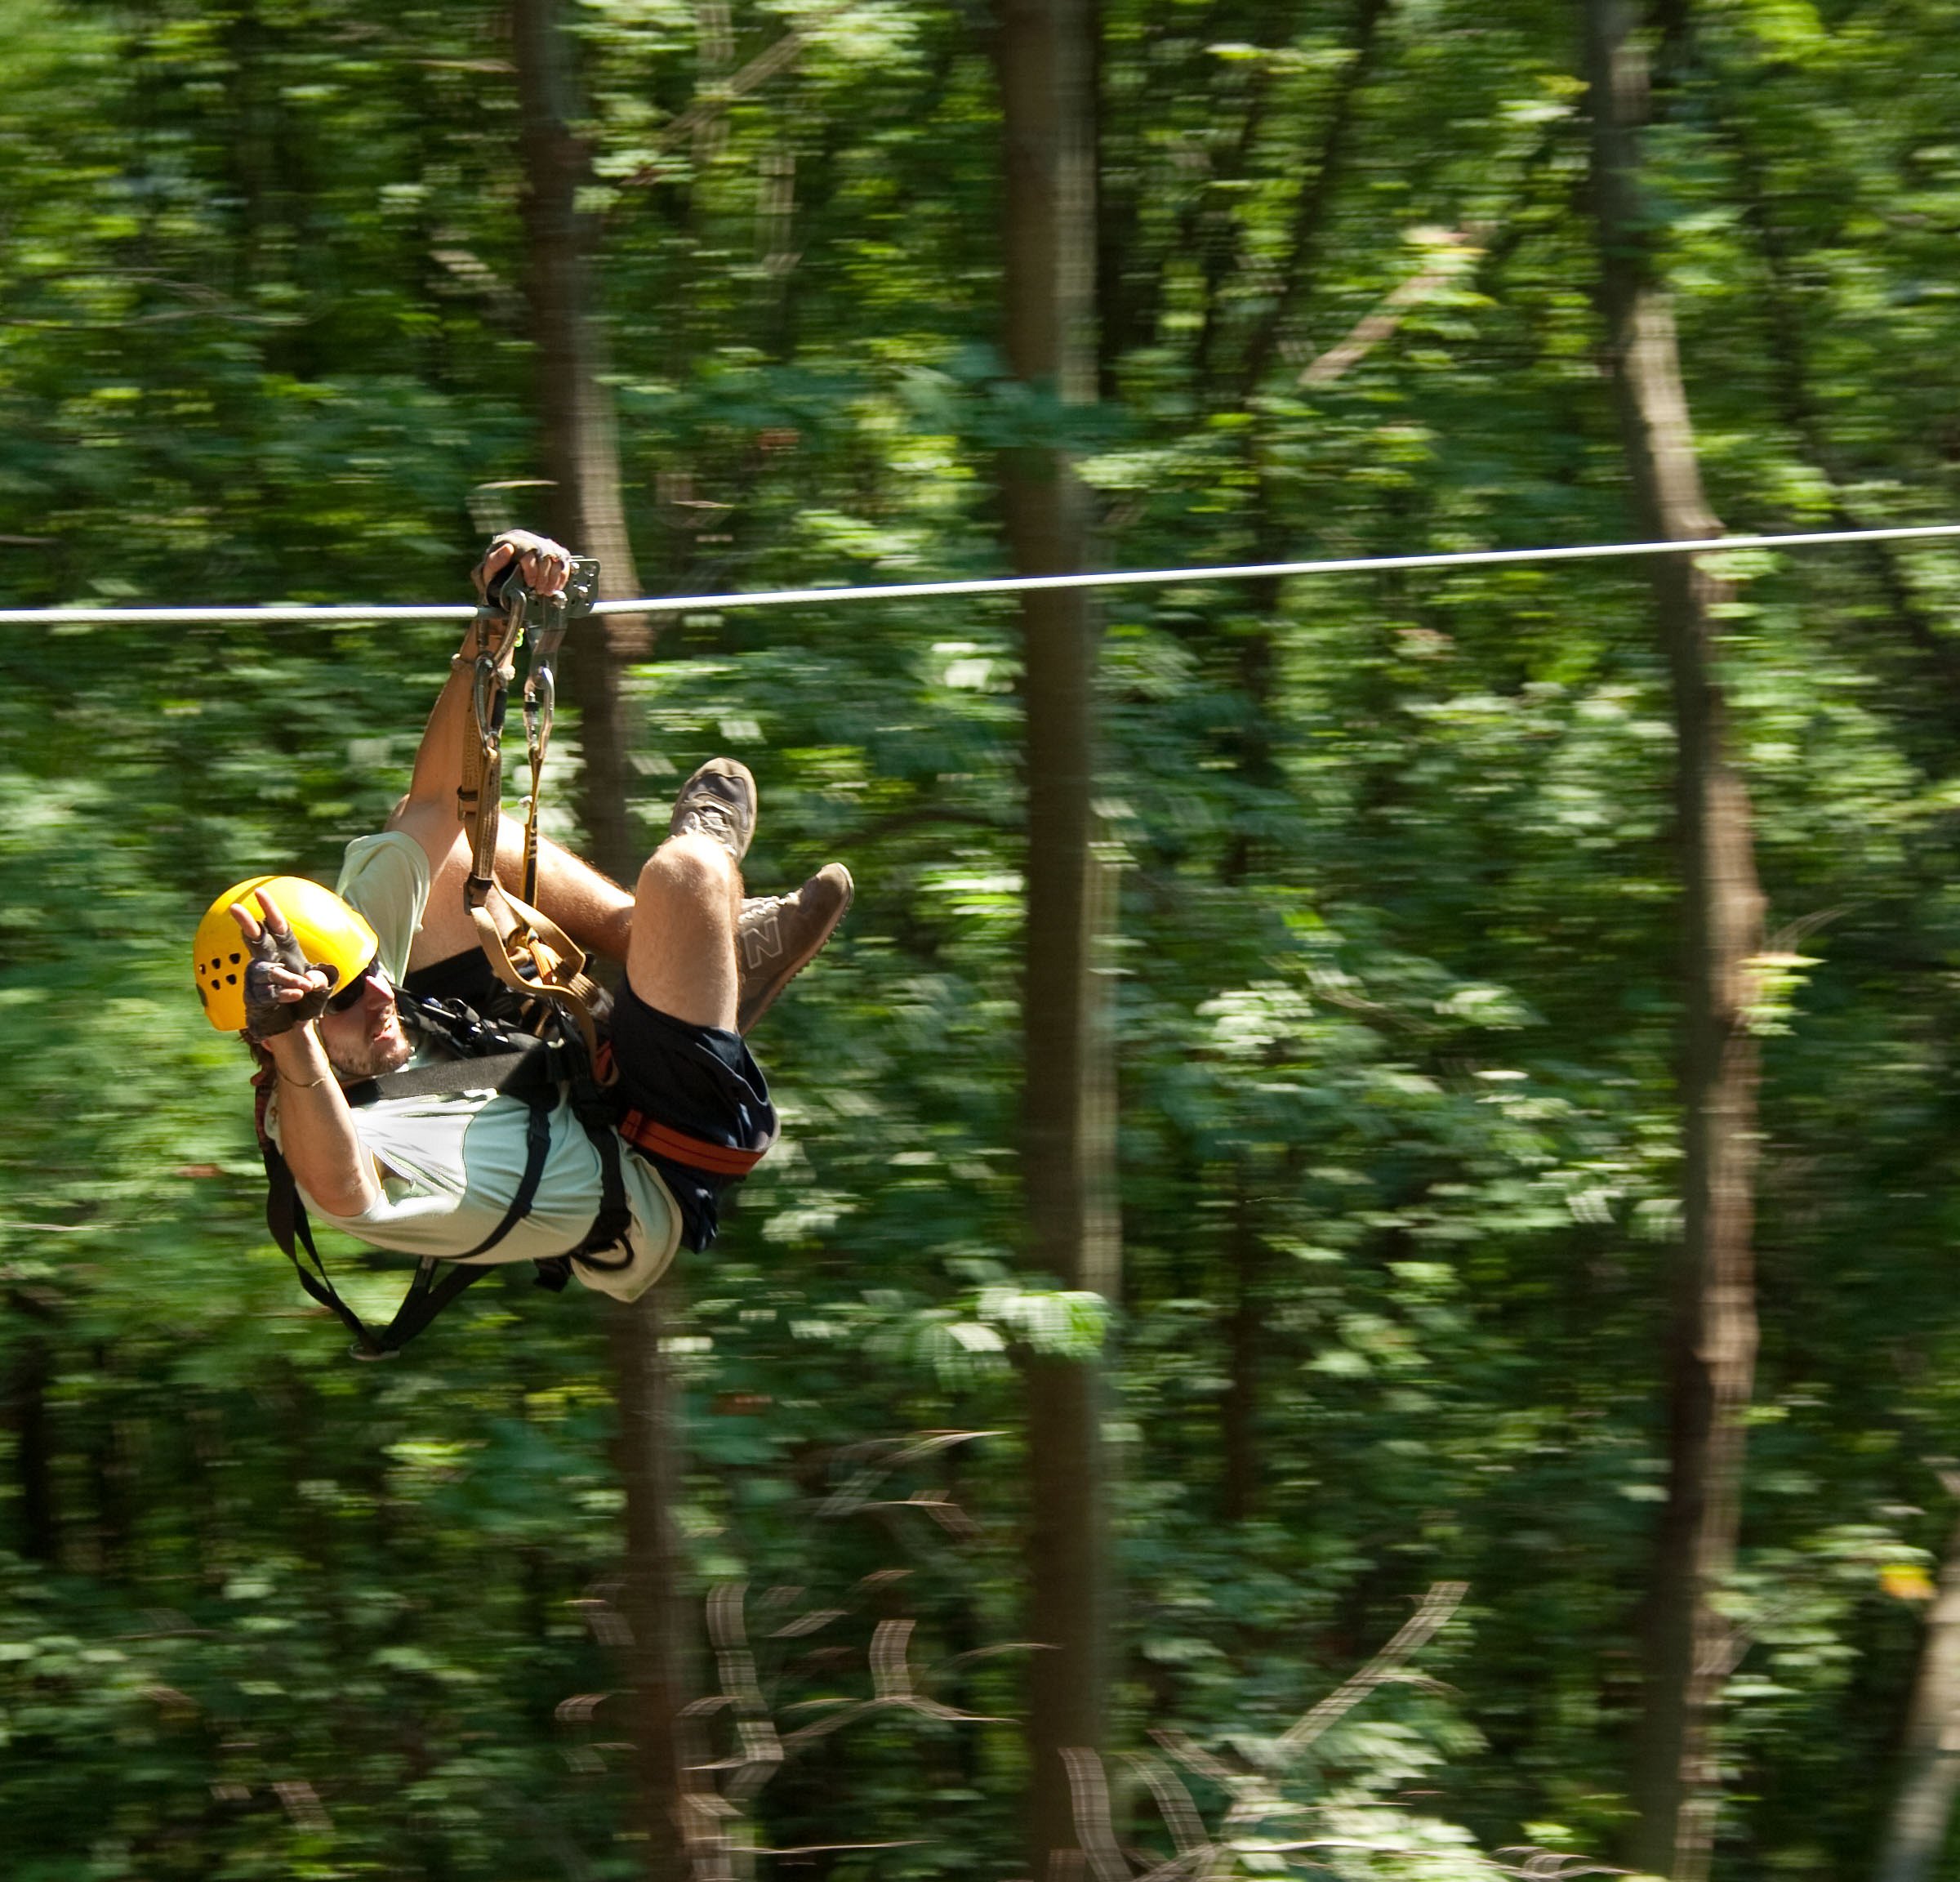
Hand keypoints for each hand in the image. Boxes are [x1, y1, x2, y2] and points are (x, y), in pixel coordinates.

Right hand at [230, 890, 336, 1039]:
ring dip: (289, 980)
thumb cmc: (306, 997)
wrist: (293, 1023)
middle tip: (235, 907)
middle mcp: (268, 960)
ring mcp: (259, 977)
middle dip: (247, 922)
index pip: (277, 927)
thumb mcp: (320, 987)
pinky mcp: (254, 995)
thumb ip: (321, 980)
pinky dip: (285, 994)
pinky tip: (295, 997)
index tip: (259, 892)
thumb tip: (312, 980)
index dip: (270, 910)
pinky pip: (268, 991)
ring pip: (270, 972)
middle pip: (255, 938)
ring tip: (304, 989)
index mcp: (285, 951)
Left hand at [473, 530, 573, 603]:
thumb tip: (508, 548)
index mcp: (512, 540)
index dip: (532, 570)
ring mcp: (543, 544)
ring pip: (556, 557)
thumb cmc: (496, 574)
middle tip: (539, 591)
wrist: (505, 576)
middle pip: (545, 554)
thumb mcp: (489, 570)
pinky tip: (555, 586)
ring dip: (554, 578)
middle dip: (544, 576)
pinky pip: (564, 560)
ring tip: (547, 591)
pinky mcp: (554, 551)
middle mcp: (529, 539)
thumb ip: (495, 561)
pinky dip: (562, 576)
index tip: (530, 584)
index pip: (528, 551)